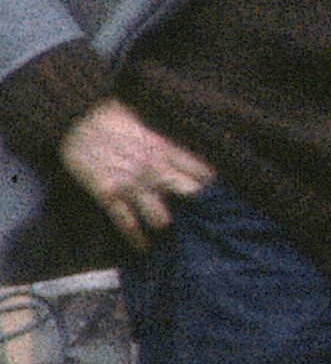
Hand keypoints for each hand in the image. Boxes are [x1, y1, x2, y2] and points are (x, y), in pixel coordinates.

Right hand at [60, 98, 212, 238]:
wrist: (75, 118)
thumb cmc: (111, 115)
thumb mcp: (147, 121)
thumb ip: (165, 140)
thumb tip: (182, 146)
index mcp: (166, 148)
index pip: (202, 172)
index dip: (214, 185)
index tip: (222, 197)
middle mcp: (154, 170)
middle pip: (190, 196)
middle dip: (198, 209)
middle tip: (202, 221)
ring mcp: (131, 185)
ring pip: (161, 218)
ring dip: (165, 225)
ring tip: (173, 238)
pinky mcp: (107, 195)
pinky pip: (126, 224)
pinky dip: (136, 239)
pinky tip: (144, 248)